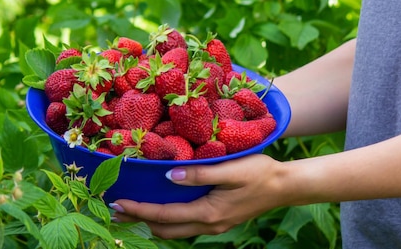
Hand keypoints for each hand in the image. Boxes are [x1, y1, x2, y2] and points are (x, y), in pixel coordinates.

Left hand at [111, 154, 286, 238]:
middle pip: (164, 229)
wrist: (285, 186)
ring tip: (131, 213)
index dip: (138, 210)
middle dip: (138, 221)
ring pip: (174, 231)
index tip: (117, 203)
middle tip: (115, 211)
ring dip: (151, 222)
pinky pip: (185, 226)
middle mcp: (208, 224)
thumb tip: (168, 176)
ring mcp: (214, 225)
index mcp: (208, 213)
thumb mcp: (231, 169)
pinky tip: (160, 210)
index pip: (164, 215)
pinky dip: (167, 220)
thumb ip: (199, 173)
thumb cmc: (260, 173)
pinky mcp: (218, 221)